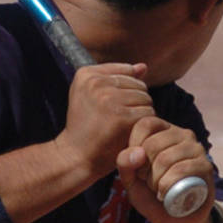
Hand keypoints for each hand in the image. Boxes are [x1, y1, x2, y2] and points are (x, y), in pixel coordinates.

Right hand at [55, 64, 153, 178]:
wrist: (74, 156)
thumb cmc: (85, 126)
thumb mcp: (91, 94)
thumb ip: (117, 77)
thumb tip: (144, 67)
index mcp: (86, 74)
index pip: (127, 71)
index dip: (127, 91)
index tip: (114, 106)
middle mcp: (96, 83)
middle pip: (139, 85)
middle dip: (136, 102)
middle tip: (121, 120)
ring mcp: (109, 100)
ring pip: (146, 98)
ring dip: (142, 113)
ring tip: (125, 126)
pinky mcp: (121, 118)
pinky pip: (149, 114)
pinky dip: (145, 125)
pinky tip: (132, 133)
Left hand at [116, 117, 213, 222]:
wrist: (176, 220)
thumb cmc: (151, 194)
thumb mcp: (130, 179)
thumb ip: (124, 163)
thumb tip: (136, 153)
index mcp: (163, 130)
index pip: (145, 124)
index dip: (134, 147)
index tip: (136, 167)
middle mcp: (182, 134)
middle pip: (152, 144)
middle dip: (144, 170)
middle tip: (148, 182)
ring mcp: (196, 148)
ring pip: (165, 159)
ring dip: (155, 181)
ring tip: (158, 189)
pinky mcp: (206, 165)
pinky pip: (181, 170)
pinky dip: (167, 186)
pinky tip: (166, 195)